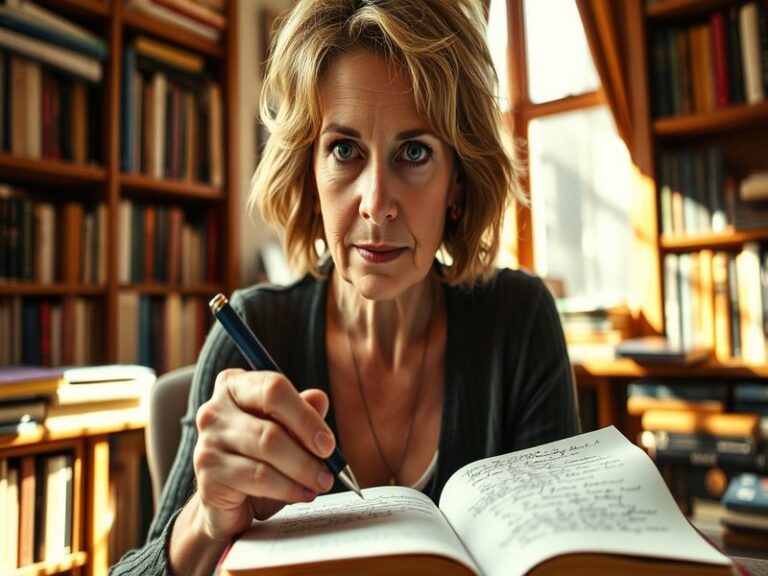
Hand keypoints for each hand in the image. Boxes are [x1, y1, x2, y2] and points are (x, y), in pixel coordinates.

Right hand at [192, 368, 336, 540]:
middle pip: (270, 427)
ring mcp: (207, 442)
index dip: (305, 416)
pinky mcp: (207, 475)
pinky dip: (287, 488)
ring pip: (266, 453)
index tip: (327, 442)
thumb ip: (302, 413)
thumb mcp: (286, 432)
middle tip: (329, 470)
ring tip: (320, 483)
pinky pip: (257, 478)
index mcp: (235, 386)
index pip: (273, 388)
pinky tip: (302, 493)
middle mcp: (215, 410)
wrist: (229, 501)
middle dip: (306, 452)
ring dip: (301, 472)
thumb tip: (319, 398)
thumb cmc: (259, 458)